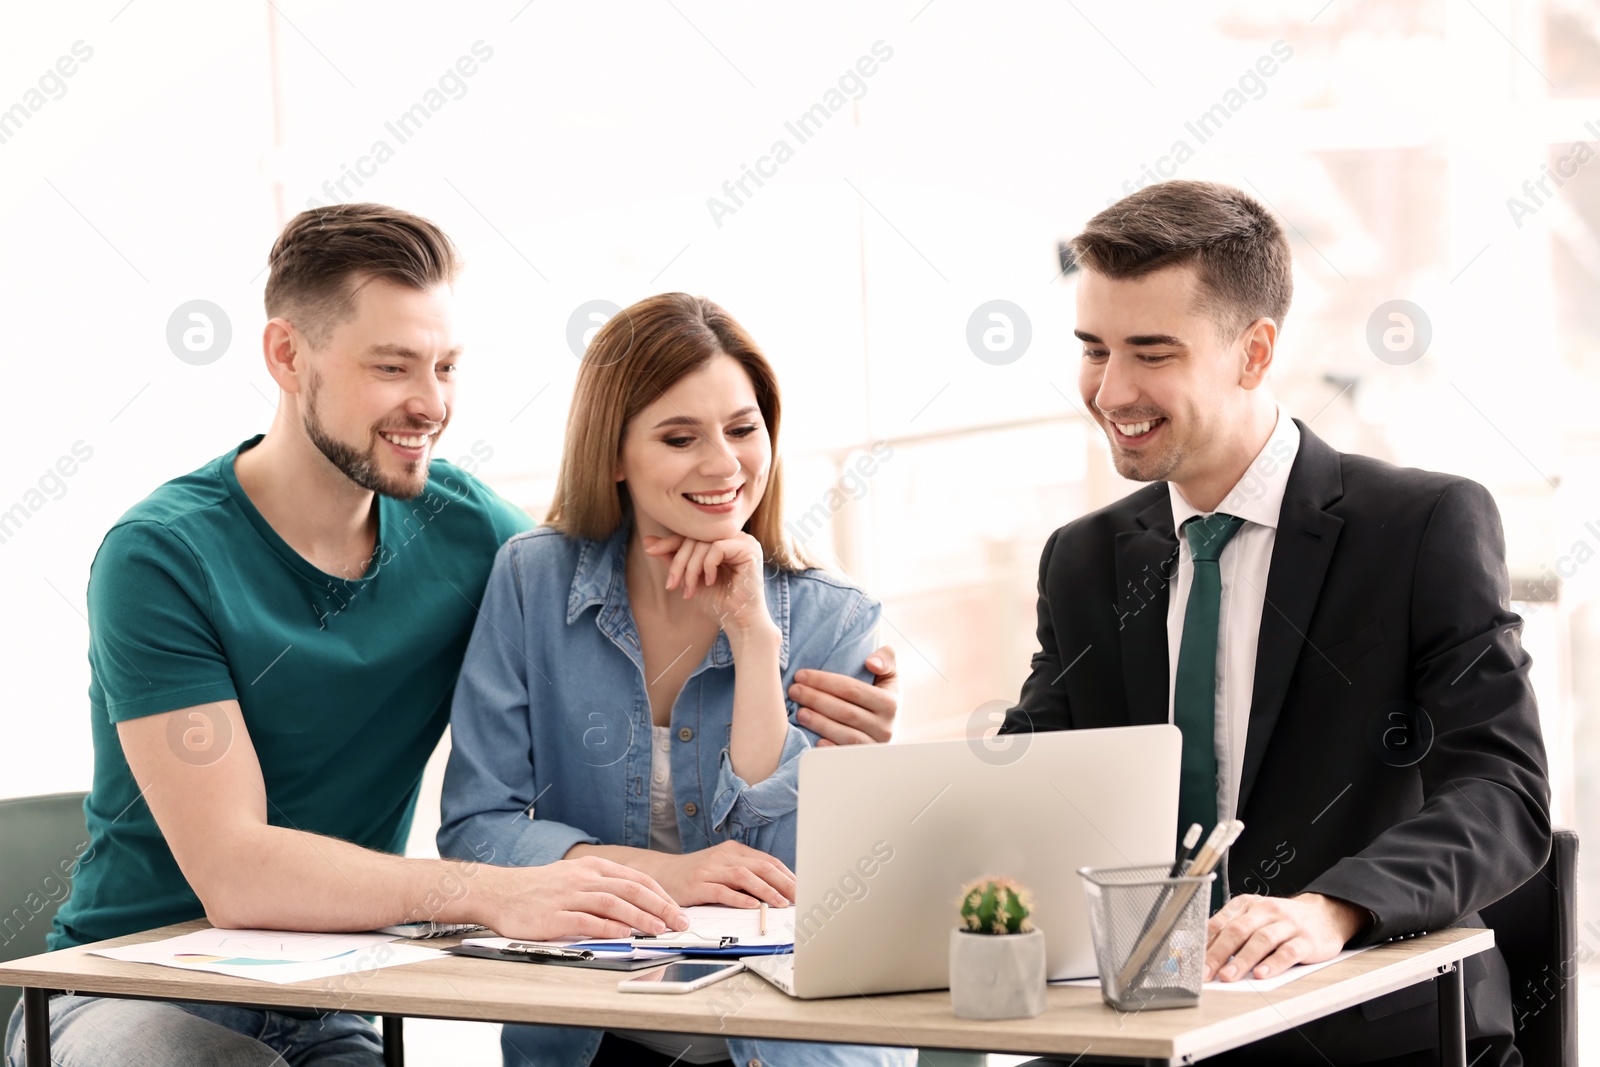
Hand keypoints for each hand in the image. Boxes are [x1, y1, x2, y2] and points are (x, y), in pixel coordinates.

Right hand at [486, 856, 689, 940]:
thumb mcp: (575, 876)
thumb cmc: (540, 889)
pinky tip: (624, 935)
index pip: (636, 879)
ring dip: (640, 917)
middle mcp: (583, 878)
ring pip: (613, 903)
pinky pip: (587, 921)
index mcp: (592, 867)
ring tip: (659, 930)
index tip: (677, 910)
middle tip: (679, 922)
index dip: (661, 895)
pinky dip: (608, 928)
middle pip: (631, 890)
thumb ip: (604, 887)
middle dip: (660, 907)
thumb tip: (638, 905)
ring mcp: (568, 896)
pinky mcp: (554, 916)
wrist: (500, 892)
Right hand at [642, 840, 795, 907]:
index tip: (802, 889)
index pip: (768, 861)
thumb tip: (778, 890)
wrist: (662, 873)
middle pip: (761, 867)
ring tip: (780, 903)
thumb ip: (746, 875)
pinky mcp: (697, 884)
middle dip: (784, 883)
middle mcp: (724, 857)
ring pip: (744, 876)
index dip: (787, 876)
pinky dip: (739, 898)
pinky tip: (752, 905)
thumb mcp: (723, 868)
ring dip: (766, 890)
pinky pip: (722, 891)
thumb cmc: (697, 874)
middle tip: (799, 897)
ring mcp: (710, 869)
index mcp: (734, 851)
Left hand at [643, 533, 772, 638]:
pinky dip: (707, 566)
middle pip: (695, 537)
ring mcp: (744, 541)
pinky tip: (710, 582)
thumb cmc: (719, 603)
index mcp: (723, 542)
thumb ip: (673, 559)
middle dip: (679, 562)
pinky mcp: (749, 549)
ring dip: (691, 568)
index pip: (692, 535)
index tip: (650, 550)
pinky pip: (717, 548)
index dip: (669, 542)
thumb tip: (647, 541)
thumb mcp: (689, 578)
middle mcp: (734, 538)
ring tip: (690, 589)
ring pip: (704, 543)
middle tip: (672, 585)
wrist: (740, 623)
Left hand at [789, 645, 898, 745]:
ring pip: (845, 734)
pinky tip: (814, 740)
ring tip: (799, 712)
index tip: (801, 675)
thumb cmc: (882, 696)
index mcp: (890, 703)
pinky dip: (829, 749)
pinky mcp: (865, 761)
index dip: (824, 681)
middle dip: (816, 699)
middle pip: (845, 711)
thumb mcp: (889, 675)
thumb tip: (871, 663)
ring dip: (819, 723)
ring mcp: (875, 746)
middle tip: (794, 691)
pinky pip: (845, 755)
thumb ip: (886, 659)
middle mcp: (886, 727)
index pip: (852, 689)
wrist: (890, 729)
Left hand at [1204, 892, 1369, 981]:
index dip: (1205, 942)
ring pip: (1261, 940)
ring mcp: (1287, 924)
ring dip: (1242, 960)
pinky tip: (1261, 974)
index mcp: (1248, 905)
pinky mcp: (1306, 940)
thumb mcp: (1256, 917)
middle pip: (1238, 930)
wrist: (1326, 914)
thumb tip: (1205, 954)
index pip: (1221, 922)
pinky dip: (1273, 963)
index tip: (1193, 962)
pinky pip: (1288, 951)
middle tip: (1206, 972)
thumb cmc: (1283, 920)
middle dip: (1218, 953)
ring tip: (1228, 976)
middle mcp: (1266, 911)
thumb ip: (1233, 931)